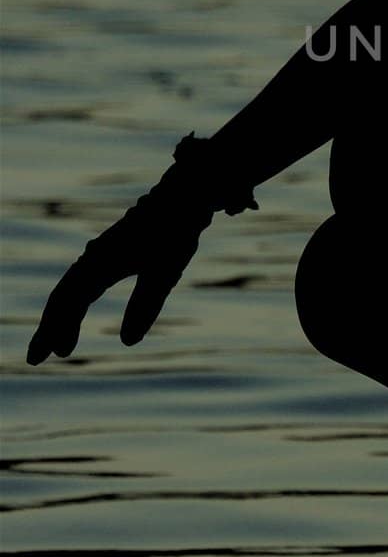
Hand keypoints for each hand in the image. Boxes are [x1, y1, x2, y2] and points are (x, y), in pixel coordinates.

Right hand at [26, 179, 214, 364]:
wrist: (182, 198)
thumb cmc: (174, 233)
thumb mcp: (165, 272)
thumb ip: (145, 304)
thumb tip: (127, 342)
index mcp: (100, 262)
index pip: (69, 300)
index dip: (55, 328)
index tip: (48, 354)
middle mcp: (93, 258)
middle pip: (63, 297)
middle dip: (49, 327)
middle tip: (36, 358)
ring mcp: (99, 255)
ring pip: (72, 290)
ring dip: (62, 318)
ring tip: (63, 348)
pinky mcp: (109, 254)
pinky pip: (84, 282)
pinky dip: (77, 304)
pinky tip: (76, 318)